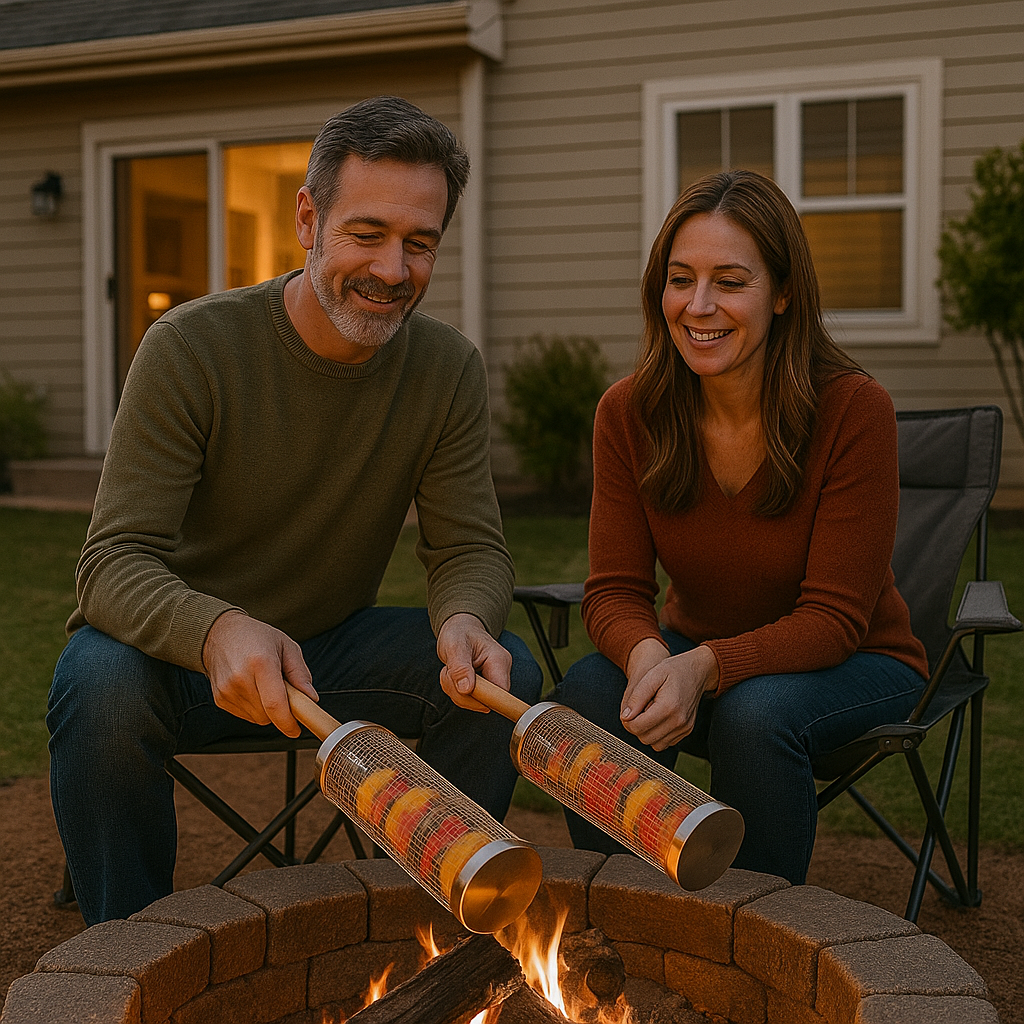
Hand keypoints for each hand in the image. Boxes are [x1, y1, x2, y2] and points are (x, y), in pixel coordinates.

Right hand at [201, 610, 317, 736]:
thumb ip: (300, 673)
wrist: (220, 634)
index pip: (275, 704)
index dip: (288, 722)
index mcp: (261, 662)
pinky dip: (254, 707)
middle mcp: (240, 678)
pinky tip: (252, 688)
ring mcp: (227, 691)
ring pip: (257, 718)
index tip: (297, 729)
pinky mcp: (220, 699)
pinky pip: (245, 715)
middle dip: (281, 710)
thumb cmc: (256, 637)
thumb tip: (311, 698)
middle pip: (268, 715)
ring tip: (264, 684)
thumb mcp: (286, 646)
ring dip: (267, 709)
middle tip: (282, 690)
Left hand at [436, 612, 511, 712]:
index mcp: (499, 661)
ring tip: (450, 671)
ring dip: (455, 692)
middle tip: (449, 673)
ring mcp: (492, 682)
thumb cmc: (459, 633)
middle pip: (486, 701)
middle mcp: (500, 673)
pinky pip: (469, 700)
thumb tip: (466, 689)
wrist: (460, 629)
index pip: (501, 692)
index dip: (483, 698)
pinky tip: (453, 676)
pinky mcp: (484, 688)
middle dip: (461, 693)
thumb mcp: (455, 645)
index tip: (464, 690)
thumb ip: (460, 667)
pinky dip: (455, 692)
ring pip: (474, 703)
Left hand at [620, 644, 718, 750]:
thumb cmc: (673, 670)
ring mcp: (685, 728)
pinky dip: (657, 734)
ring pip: (654, 744)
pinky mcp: (686, 731)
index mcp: (669, 707)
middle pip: (645, 738)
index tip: (630, 709)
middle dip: (637, 726)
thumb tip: (625, 717)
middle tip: (640, 709)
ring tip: (650, 712)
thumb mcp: (652, 675)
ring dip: (647, 732)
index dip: (627, 720)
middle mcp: (679, 721)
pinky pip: (665, 742)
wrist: (697, 672)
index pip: (638, 727)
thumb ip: (636, 697)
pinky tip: (658, 717)